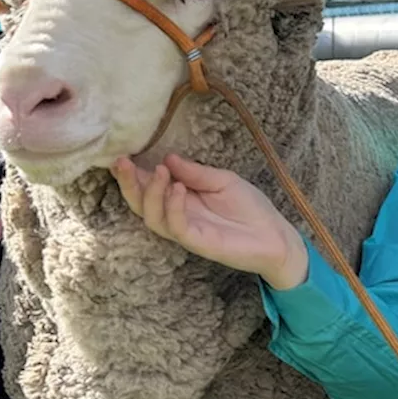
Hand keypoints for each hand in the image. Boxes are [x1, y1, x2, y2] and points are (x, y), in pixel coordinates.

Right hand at [111, 153, 309, 288]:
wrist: (276, 236)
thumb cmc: (250, 208)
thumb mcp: (222, 180)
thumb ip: (195, 172)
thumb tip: (167, 158)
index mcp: (181, 199)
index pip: (149, 187)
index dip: (134, 173)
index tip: (121, 155)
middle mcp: (177, 216)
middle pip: (141, 204)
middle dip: (128, 184)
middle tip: (121, 162)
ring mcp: (186, 231)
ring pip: (152, 217)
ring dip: (150, 193)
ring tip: (158, 170)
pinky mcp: (198, 243)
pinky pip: (176, 227)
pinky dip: (173, 207)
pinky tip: (178, 188)